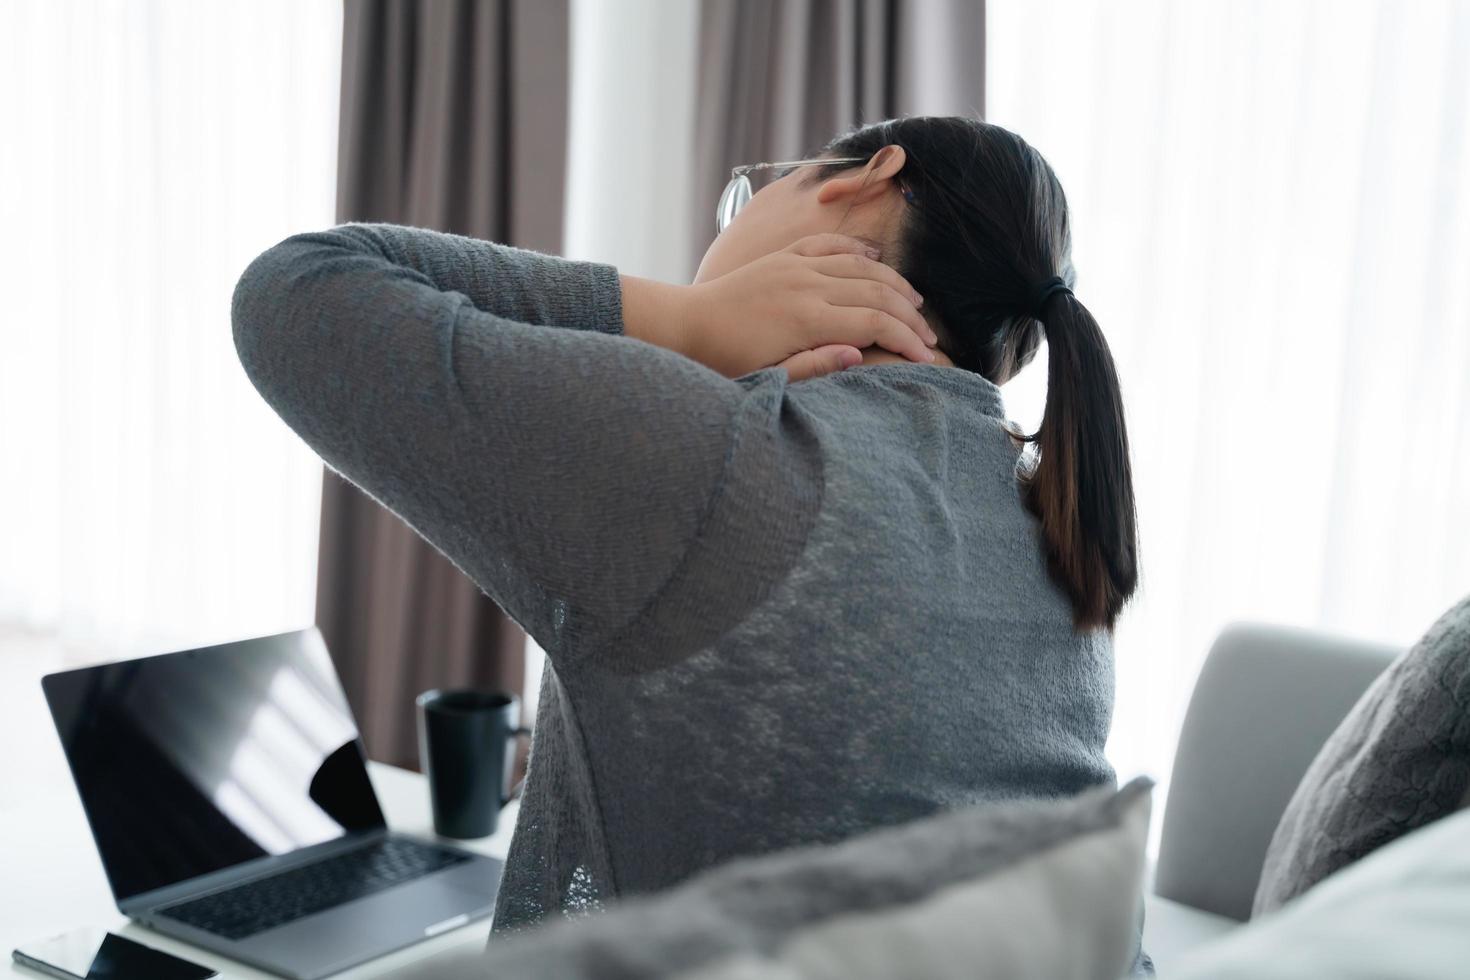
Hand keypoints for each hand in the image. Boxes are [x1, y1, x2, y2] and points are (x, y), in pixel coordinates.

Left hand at [678, 233, 936, 380]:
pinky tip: (876, 259)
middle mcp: (806, 285)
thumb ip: (815, 367)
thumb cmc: (726, 360)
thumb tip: (859, 355)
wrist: (686, 325)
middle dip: (909, 316)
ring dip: (893, 282)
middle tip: (930, 337)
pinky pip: (830, 245)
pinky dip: (858, 250)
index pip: (874, 324)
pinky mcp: (784, 258)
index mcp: (806, 319)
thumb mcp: (769, 376)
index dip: (906, 339)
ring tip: (914, 303)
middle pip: (876, 293)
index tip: (925, 358)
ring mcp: (795, 266)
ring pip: (860, 266)